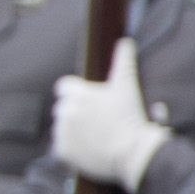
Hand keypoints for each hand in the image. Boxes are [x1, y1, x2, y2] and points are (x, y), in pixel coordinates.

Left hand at [48, 45, 169, 192]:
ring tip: (97, 134)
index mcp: (77, 94)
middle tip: (99, 120)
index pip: (64, 87)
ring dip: (75, 129)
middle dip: (78, 111)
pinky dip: (73, 147)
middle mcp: (65, 111)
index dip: (77, 92)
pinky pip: (62, 146)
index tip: (90, 101)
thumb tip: (125, 41)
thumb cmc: (131, 117)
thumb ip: (123, 61)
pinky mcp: (61, 151)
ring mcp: (62, 132)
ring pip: (63, 127)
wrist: (133, 152)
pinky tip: (91, 147)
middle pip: (64, 107)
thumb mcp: (127, 86)